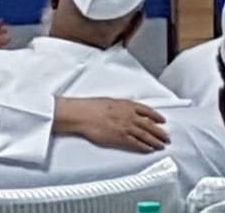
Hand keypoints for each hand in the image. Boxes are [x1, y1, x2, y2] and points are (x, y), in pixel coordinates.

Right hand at [54, 97, 169, 153]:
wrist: (83, 114)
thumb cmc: (91, 106)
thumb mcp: (109, 101)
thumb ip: (121, 106)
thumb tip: (126, 109)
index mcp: (127, 105)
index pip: (147, 111)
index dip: (156, 116)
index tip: (162, 120)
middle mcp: (129, 116)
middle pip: (150, 125)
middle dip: (160, 132)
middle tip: (167, 137)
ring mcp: (126, 128)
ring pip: (146, 136)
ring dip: (156, 141)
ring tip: (162, 145)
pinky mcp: (121, 138)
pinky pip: (136, 144)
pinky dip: (145, 147)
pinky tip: (149, 149)